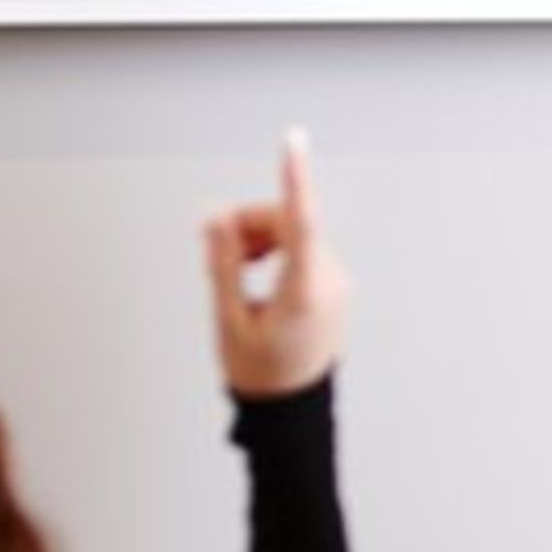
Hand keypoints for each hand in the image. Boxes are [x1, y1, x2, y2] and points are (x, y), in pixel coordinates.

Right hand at [204, 129, 349, 396]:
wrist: (291, 409)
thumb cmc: (259, 371)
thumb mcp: (229, 319)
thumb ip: (223, 264)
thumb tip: (216, 219)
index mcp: (305, 291)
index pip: (300, 222)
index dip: (294, 178)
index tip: (292, 141)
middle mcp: (330, 281)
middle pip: (289, 222)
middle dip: (249, 224)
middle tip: (214, 248)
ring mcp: (337, 282)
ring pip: (295, 232)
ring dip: (259, 237)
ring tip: (233, 268)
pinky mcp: (334, 284)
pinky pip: (304, 247)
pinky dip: (275, 249)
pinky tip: (253, 270)